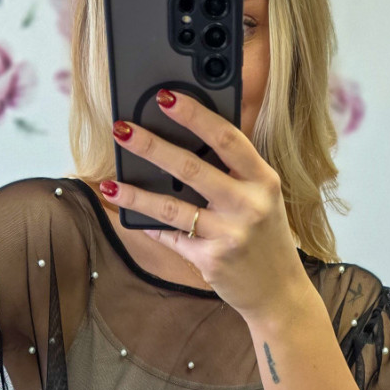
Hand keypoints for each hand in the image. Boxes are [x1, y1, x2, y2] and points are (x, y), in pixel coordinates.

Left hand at [100, 89, 309, 322]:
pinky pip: (172, 238)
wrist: (278, 292)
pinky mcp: (212, 261)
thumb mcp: (263, 197)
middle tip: (121, 130)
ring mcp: (230, 234)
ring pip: (172, 208)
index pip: (226, 138)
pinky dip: (150, 226)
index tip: (165, 97)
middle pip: (191, 168)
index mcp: (263, 180)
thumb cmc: (265, 237)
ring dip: (136, 194)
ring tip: (110, 184)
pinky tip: (130, 216)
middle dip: (152, 146)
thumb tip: (187, 138)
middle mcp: (249, 205)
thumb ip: (235, 170)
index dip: (195, 115)